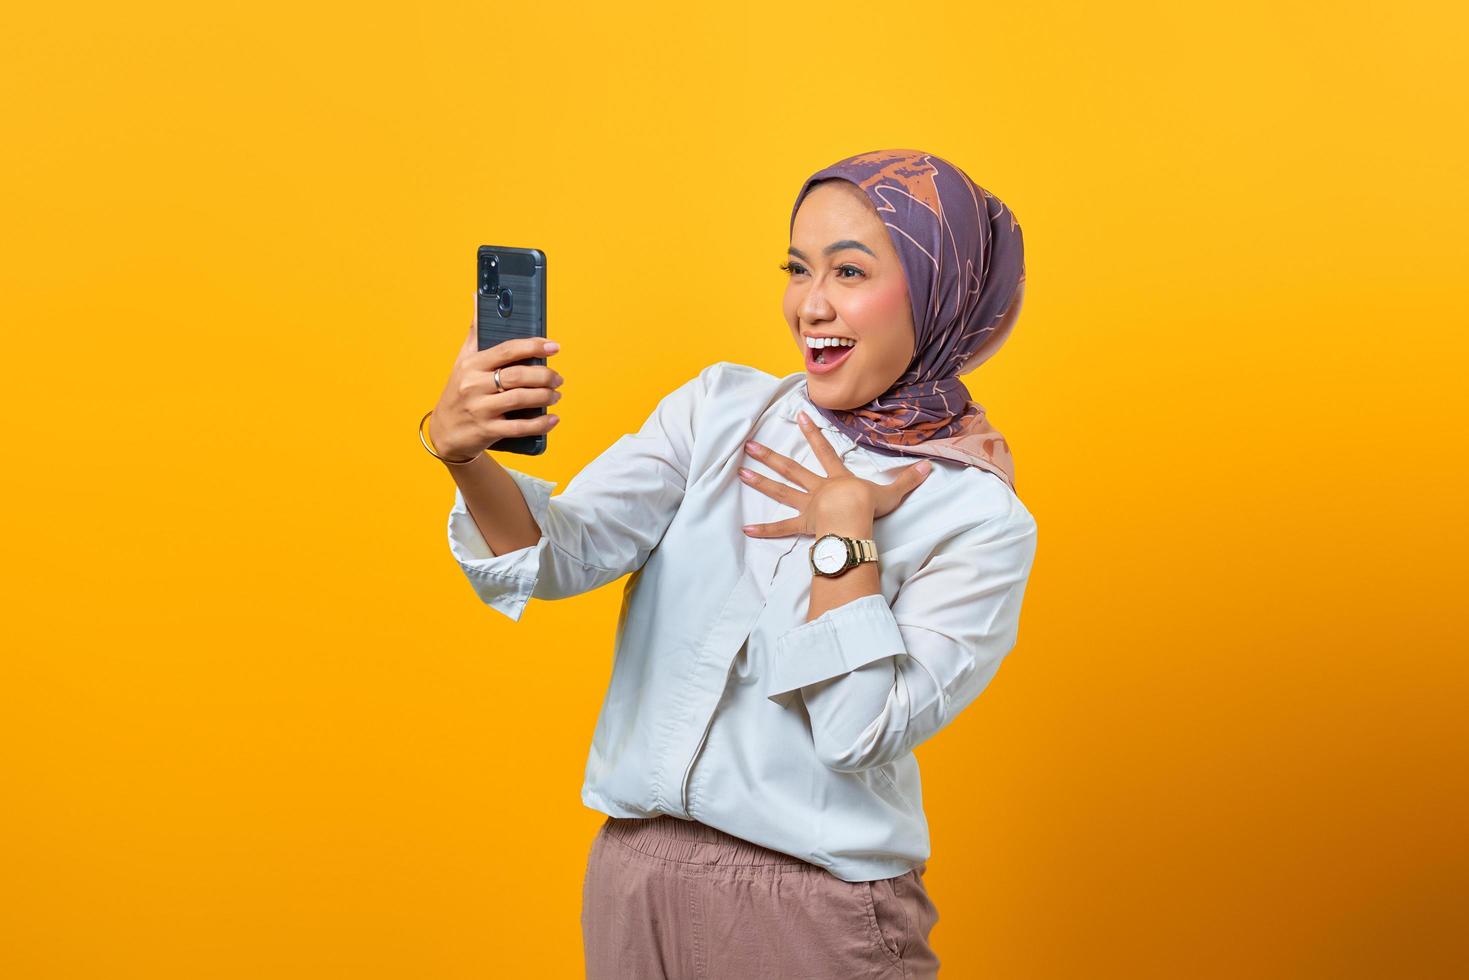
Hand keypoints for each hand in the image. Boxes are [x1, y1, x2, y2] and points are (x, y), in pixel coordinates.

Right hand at [428, 303, 563, 459]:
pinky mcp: (486, 431)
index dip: (533, 346)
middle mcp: (474, 385)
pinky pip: (519, 427)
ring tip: (556, 395)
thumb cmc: (458, 391)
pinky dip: (540, 424)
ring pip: (521, 399)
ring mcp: (480, 409)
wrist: (444, 432)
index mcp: (472, 364)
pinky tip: (552, 419)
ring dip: (545, 397)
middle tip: (558, 377)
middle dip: (544, 375)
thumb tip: (478, 296)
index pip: (507, 350)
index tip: (553, 346)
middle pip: (518, 375)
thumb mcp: (463, 360)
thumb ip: (475, 331)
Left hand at [738, 410, 932, 537]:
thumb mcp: (892, 492)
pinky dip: (765, 530)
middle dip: (771, 456)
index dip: (813, 434)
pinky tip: (746, 529)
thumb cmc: (870, 508)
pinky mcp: (804, 526)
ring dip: (761, 483)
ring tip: (741, 473)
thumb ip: (907, 480)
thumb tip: (928, 468)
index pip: (824, 451)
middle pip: (792, 469)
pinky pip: (782, 528)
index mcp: (837, 479)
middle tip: (750, 446)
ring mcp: (808, 506)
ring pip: (780, 492)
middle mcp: (818, 489)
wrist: (853, 521)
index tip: (800, 416)